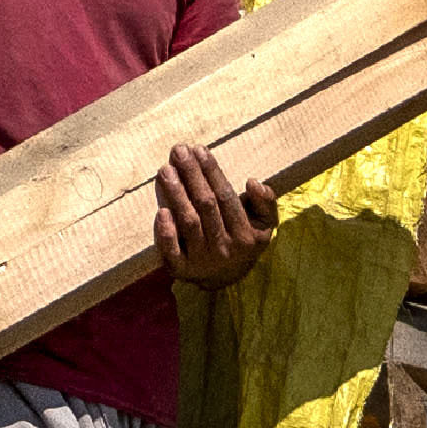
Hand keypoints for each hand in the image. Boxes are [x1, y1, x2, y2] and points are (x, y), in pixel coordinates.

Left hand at [153, 136, 274, 296]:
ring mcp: (202, 260)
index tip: (200, 150)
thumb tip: (253, 182)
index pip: (226, 197)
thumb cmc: (243, 238)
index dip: (212, 172)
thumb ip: (266, 202)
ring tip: (165, 169)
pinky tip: (160, 211)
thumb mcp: (264, 224)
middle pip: (206, 206)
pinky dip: (166, 233)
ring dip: (176, 194)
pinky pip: (172, 252)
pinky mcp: (181, 269)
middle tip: (179, 151)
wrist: (225, 277)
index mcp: (247, 235)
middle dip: (192, 175)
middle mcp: (225, 248)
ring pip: (188, 223)